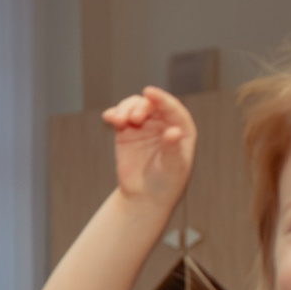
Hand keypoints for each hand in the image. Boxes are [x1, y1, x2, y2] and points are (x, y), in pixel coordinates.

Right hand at [103, 87, 195, 205]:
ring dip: (125, 109)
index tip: (149, 91)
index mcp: (182, 129)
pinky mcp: (126, 132)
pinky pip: (120, 117)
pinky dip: (114, 115)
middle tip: (133, 118)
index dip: (161, 99)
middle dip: (140, 107)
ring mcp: (144, 126)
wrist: (144, 197)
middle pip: (151, 105)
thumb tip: (173, 131)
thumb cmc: (166, 184)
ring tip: (117, 121)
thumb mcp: (173, 167)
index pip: (173, 109)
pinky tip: (108, 117)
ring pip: (134, 107)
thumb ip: (173, 149)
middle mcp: (163, 123)